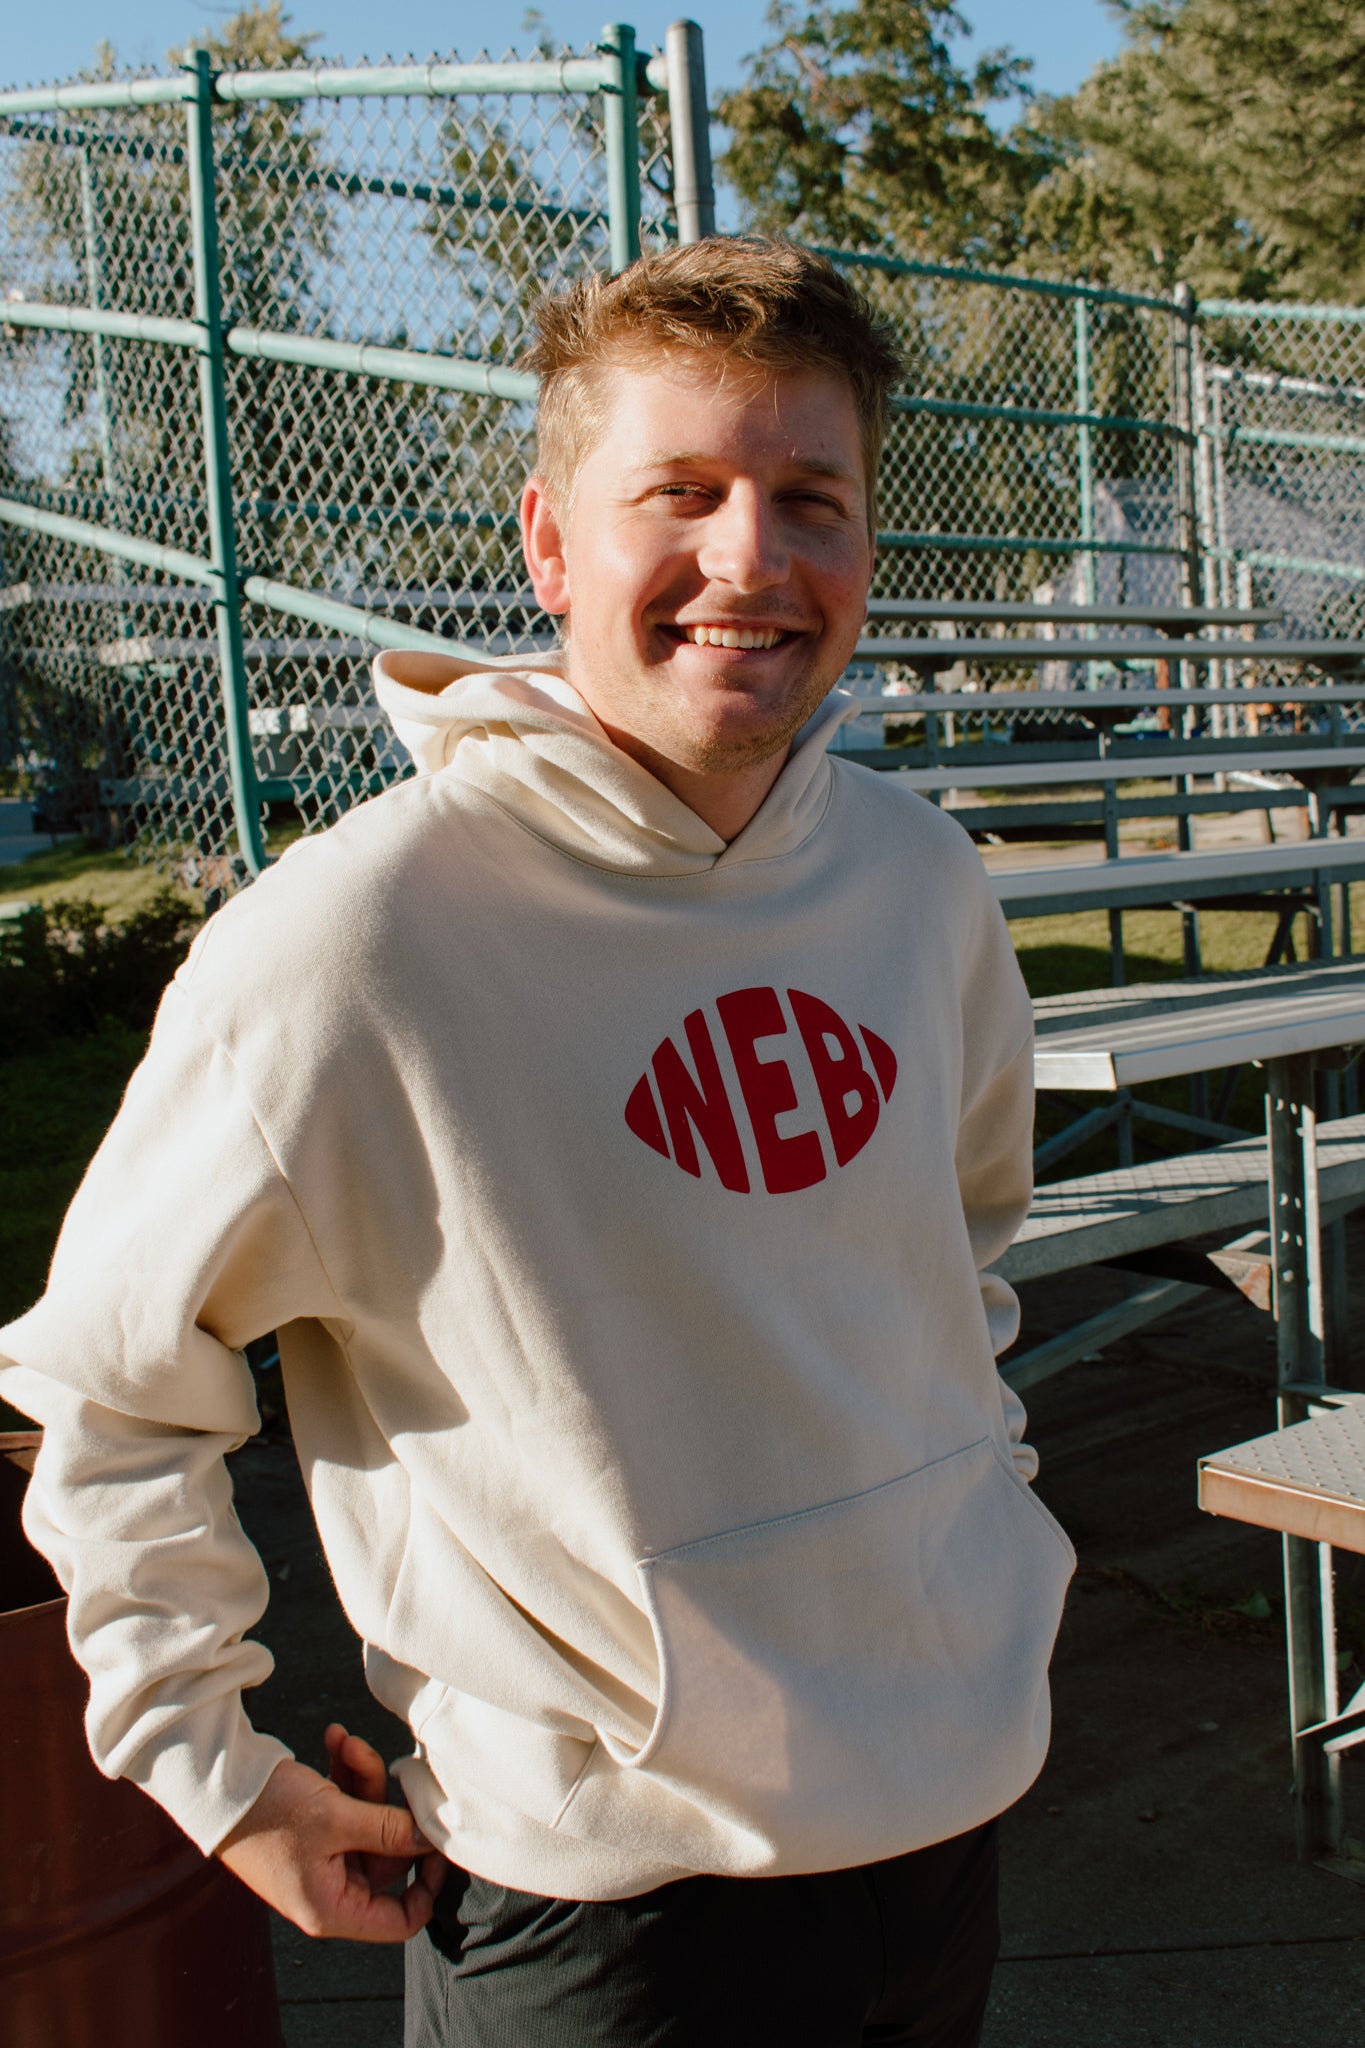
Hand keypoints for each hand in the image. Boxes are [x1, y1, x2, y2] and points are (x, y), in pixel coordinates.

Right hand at [216, 1734, 444, 1941]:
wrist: (213, 1780)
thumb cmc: (268, 1810)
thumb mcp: (336, 1818)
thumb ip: (390, 1830)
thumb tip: (434, 1840)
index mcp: (332, 1908)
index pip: (400, 1920)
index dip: (428, 1886)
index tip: (437, 1843)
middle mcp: (327, 1890)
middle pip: (386, 1857)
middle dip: (384, 1804)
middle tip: (377, 1764)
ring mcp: (318, 1859)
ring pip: (368, 1824)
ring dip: (363, 1778)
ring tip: (347, 1743)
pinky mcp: (310, 1830)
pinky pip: (345, 1807)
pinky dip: (344, 1774)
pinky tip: (334, 1740)